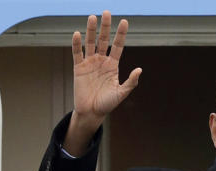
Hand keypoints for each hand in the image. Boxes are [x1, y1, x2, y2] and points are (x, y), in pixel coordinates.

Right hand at [63, 11, 141, 154]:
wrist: (91, 113)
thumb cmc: (107, 104)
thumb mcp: (121, 94)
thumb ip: (130, 82)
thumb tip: (139, 70)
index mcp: (113, 65)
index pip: (118, 46)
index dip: (121, 34)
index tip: (125, 21)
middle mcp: (101, 61)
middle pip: (104, 40)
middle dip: (105, 27)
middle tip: (106, 12)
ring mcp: (90, 63)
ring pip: (90, 43)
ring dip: (91, 31)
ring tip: (92, 17)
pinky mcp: (79, 68)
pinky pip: (77, 53)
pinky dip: (76, 44)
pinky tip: (77, 34)